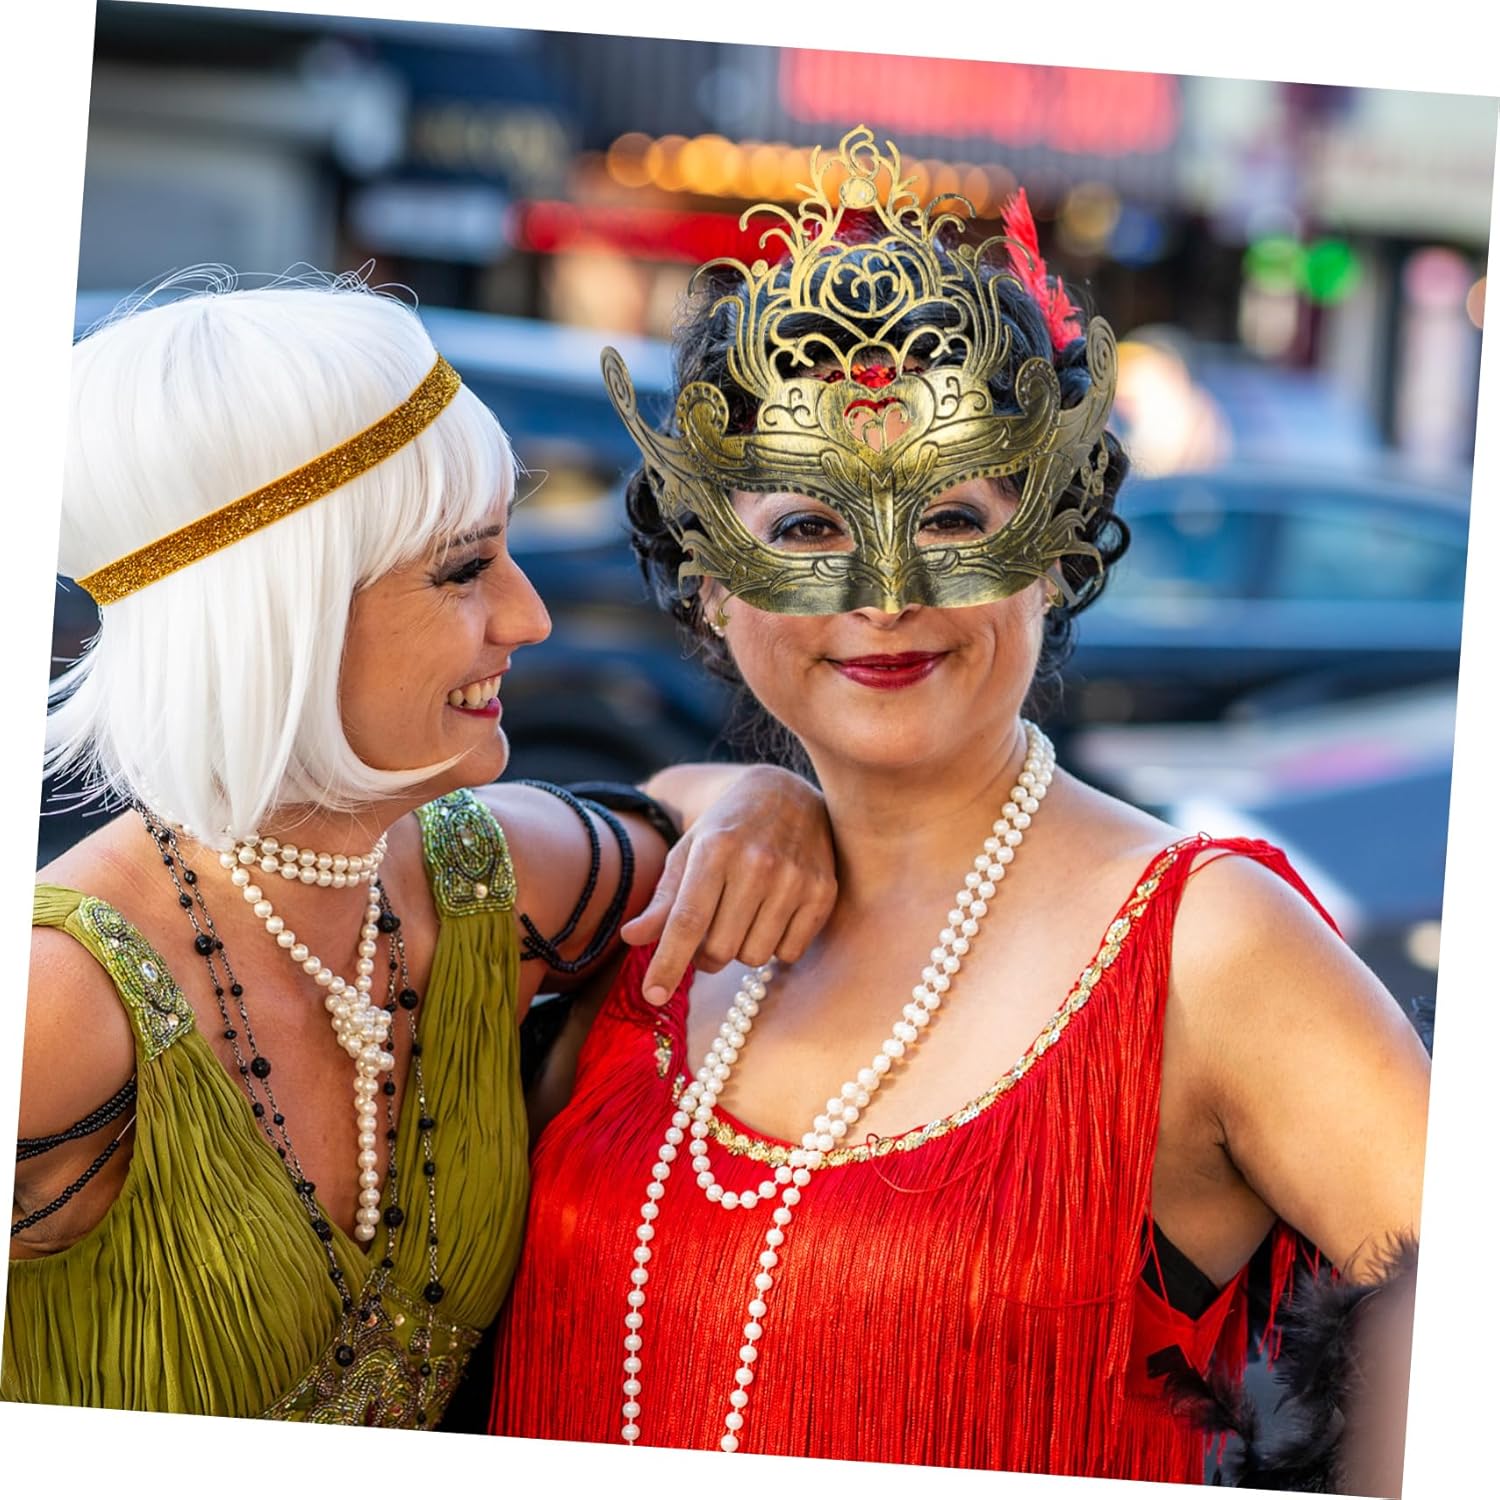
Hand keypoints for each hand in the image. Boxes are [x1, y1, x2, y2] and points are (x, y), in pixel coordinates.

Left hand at [620, 767, 835, 1005]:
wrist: (786, 793)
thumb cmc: (727, 828)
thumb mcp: (688, 852)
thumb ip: (663, 900)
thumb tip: (631, 938)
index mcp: (715, 850)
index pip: (687, 921)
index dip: (668, 963)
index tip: (653, 995)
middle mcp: (758, 864)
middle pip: (719, 949)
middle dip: (705, 954)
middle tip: (707, 932)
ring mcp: (795, 879)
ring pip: (754, 957)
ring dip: (740, 950)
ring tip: (741, 918)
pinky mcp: (823, 892)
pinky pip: (790, 953)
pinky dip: (775, 947)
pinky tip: (772, 916)